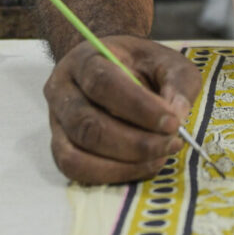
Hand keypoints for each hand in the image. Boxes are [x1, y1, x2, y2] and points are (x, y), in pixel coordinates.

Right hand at [44, 36, 202, 183]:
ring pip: (77, 154)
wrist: (112, 66)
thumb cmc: (140, 65)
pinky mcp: (59, 147)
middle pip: (87, 124)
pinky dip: (112, 175)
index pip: (102, 82)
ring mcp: (56, 121)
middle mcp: (61, 89)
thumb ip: (177, 83)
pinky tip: (143, 166)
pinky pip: (76, 170)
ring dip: (124, 164)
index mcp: (85, 58)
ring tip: (160, 158)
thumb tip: (177, 115)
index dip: (138, 106)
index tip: (172, 122)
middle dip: (135, 143)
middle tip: (171, 144)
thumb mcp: (166, 62)